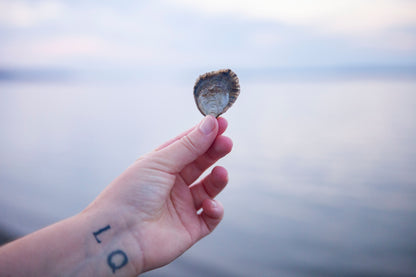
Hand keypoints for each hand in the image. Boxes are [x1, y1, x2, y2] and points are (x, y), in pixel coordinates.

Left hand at [86, 115, 232, 273]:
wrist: (118, 236)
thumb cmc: (130, 195)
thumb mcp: (160, 162)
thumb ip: (189, 145)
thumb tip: (211, 123)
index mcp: (162, 166)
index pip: (188, 146)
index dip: (205, 134)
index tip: (222, 123)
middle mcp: (173, 185)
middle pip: (201, 164)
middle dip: (215, 152)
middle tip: (226, 142)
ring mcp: (182, 207)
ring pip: (209, 189)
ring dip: (218, 179)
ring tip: (220, 173)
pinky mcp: (190, 228)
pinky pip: (211, 217)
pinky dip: (215, 209)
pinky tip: (208, 204)